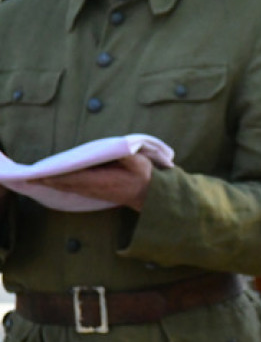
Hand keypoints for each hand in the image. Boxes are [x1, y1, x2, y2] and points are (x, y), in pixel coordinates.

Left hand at [32, 153, 153, 211]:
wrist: (151, 194)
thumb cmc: (145, 176)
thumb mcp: (139, 161)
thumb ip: (126, 154)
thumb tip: (119, 147)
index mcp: (102, 181)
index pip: (73, 178)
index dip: (56, 176)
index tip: (40, 175)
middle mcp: (95, 188)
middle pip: (65, 184)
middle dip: (47, 181)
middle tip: (28, 179)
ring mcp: (94, 192)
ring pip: (67, 188)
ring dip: (52, 184)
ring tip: (35, 179)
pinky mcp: (95, 192)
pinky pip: (73, 188)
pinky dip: (61, 185)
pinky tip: (53, 182)